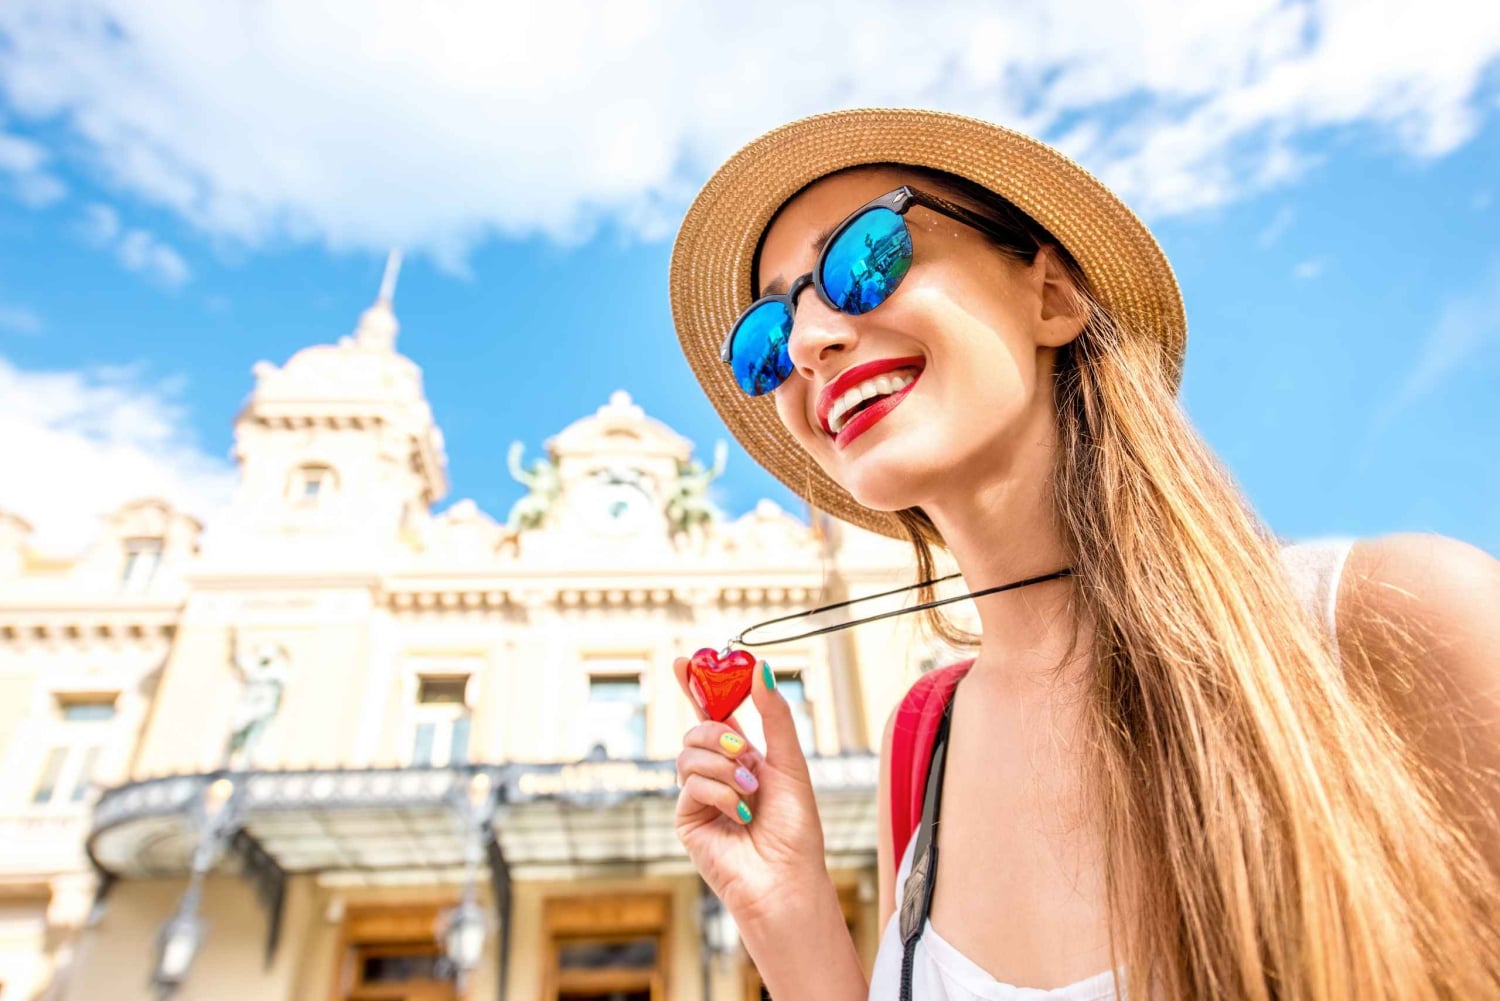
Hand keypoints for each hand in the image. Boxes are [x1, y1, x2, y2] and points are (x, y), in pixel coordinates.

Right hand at [673, 656, 829, 926]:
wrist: (786, 879)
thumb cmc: (795, 829)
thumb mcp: (790, 763)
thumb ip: (774, 717)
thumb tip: (760, 669)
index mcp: (743, 757)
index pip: (713, 713)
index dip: (697, 687)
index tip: (685, 661)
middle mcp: (718, 773)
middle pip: (697, 730)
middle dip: (715, 733)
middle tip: (741, 749)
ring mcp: (700, 796)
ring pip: (689, 754)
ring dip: (724, 769)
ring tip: (749, 793)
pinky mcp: (687, 819)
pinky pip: (691, 785)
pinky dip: (720, 793)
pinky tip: (739, 814)